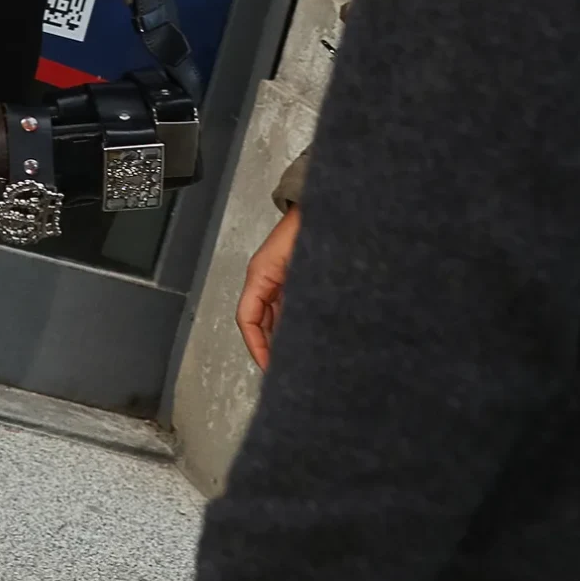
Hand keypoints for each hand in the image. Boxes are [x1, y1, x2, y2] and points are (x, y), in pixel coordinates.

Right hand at [237, 205, 300, 369]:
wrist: (332, 207)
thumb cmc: (312, 229)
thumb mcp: (301, 267)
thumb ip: (294, 297)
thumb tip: (293, 333)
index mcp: (261, 276)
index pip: (247, 318)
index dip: (256, 346)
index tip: (271, 369)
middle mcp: (268, 280)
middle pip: (259, 322)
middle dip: (269, 348)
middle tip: (287, 373)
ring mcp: (282, 280)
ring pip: (275, 318)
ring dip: (283, 339)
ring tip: (301, 361)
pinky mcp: (299, 281)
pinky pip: (291, 309)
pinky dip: (295, 326)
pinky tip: (311, 338)